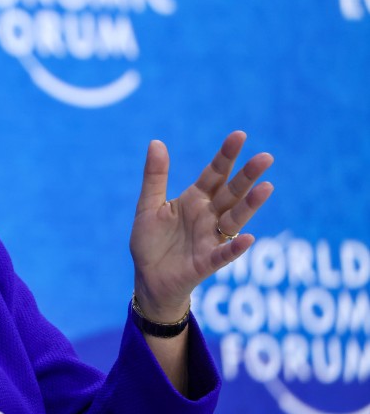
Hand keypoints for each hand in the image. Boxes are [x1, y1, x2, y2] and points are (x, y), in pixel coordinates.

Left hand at [129, 131, 273, 322]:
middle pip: (231, 193)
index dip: (226, 156)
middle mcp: (208, 216)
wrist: (147, 278)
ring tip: (266, 188)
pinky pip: (223, 254)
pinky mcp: (206, 262)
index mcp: (194, 200)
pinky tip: (249, 238)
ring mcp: (210, 239)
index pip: (214, 174)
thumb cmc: (150, 241)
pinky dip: (235, 247)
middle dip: (247, 176)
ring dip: (249, 206)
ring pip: (234, 219)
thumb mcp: (148, 206)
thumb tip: (156, 142)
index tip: (240, 135)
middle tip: (266, 157)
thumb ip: (155, 177)